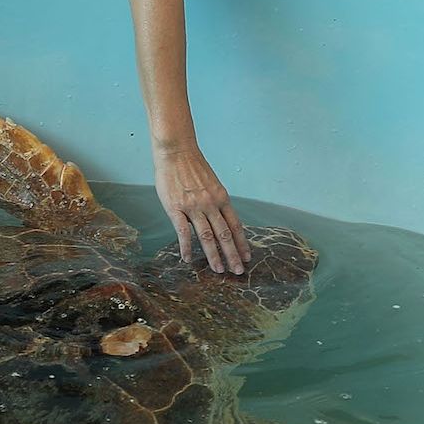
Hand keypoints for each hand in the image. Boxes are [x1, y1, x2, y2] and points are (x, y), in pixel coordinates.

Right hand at [153, 143, 249, 274]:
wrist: (176, 151)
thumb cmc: (192, 166)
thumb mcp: (211, 183)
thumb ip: (215, 202)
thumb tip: (219, 220)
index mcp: (221, 198)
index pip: (235, 225)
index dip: (242, 243)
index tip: (247, 257)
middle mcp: (211, 204)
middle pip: (225, 235)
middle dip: (233, 255)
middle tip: (238, 271)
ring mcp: (193, 207)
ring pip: (207, 237)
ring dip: (214, 256)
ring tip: (218, 270)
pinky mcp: (176, 208)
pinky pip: (183, 232)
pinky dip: (187, 247)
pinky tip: (188, 259)